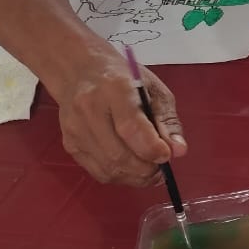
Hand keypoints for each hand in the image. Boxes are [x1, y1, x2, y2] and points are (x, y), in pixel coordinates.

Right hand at [57, 52, 186, 185]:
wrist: (81, 71)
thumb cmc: (124, 78)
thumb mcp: (154, 89)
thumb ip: (168, 120)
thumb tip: (179, 151)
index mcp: (115, 89)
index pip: (131, 128)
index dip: (151, 148)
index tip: (167, 156)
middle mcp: (90, 109)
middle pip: (118, 154)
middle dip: (146, 169)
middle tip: (162, 169)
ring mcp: (76, 129)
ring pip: (108, 168)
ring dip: (135, 177)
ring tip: (151, 171)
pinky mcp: (70, 143)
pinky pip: (97, 171)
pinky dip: (119, 176)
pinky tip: (132, 169)